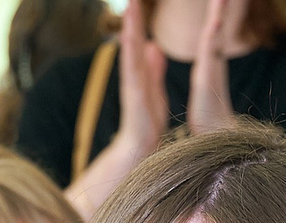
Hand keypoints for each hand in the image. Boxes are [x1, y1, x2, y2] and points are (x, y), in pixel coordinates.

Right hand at [115, 0, 170, 153]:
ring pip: (130, 50)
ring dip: (130, 29)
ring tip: (131, 7)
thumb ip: (154, 68)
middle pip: (131, 40)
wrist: (140, 145)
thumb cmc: (147, 121)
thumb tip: (154, 47)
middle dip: (132, 18)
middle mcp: (132, 73)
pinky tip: (130, 38)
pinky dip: (130, 53)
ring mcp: (131, 83)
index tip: (137, 2)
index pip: (138, 41)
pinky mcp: (133, 93)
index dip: (138, 21)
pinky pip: (131, 69)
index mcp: (139, 71)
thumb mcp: (155, 89)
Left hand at [186, 0, 238, 133]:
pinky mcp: (209, 77)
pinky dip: (214, 33)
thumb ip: (207, 75)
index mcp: (209, 62)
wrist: (215, 138)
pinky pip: (211, 50)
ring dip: (219, 12)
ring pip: (215, 32)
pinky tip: (217, 19)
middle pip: (217, 26)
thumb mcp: (204, 89)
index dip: (216, 13)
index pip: (212, 31)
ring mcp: (213, 67)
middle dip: (221, 5)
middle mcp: (213, 61)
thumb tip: (209, 70)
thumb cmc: (209, 118)